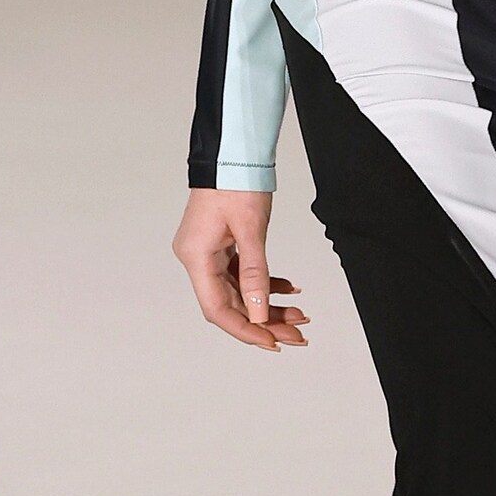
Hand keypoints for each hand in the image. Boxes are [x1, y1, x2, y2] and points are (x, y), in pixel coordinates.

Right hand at [172, 188, 308, 349]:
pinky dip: (266, 283)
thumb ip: (255, 274)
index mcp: (196, 256)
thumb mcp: (251, 230)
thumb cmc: (236, 182)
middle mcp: (197, 258)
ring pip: (240, 291)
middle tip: (295, 334)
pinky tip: (289, 289)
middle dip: (265, 320)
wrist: (233, 154)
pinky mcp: (221, 246)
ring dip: (269, 304)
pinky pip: (243, 274)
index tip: (272, 342)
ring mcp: (209, 253)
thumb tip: (258, 313)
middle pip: (231, 303)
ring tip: (299, 315)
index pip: (218, 308)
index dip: (245, 329)